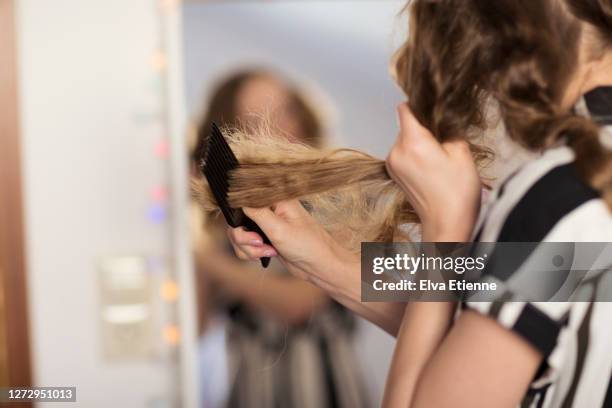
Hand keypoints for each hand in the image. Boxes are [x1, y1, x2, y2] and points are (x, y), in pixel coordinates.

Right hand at [227, 200, 357, 291]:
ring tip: (268, 251)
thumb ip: (256, 212)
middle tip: (258, 242)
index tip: (248, 228)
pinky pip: (245, 245)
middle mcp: (268, 209)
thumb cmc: (308, 245)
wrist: (318, 266)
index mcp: (274, 199)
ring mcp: (265, 224)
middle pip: (237, 219)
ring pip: (239, 235)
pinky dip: (251, 253)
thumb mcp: (279, 228)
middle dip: (243, 237)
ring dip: (248, 248)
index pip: (244, 198)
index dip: (239, 214)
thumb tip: (237, 200)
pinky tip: (268, 254)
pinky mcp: (264, 238)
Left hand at [386, 103, 480, 240]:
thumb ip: (448, 128)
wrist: (446, 225)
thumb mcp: (461, 152)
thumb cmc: (457, 193)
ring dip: (421, 142)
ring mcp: (392, 164)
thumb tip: (442, 115)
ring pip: (406, 139)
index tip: (435, 111)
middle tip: (446, 142)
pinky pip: (404, 153)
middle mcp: (396, 152)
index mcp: (412, 143)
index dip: (421, 105)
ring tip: (441, 160)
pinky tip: (433, 168)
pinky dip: (416, 155)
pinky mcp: (394, 174)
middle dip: (426, 128)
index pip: (406, 108)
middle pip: (407, 125)